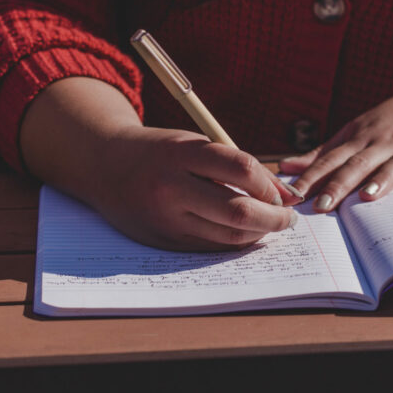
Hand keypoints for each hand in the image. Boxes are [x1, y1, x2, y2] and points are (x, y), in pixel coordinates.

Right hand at [88, 126, 301, 250]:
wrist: (104, 166)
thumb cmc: (160, 152)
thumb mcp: (194, 144)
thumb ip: (237, 166)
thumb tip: (285, 195)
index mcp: (180, 155)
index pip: (242, 169)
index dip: (270, 185)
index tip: (282, 193)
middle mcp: (171, 189)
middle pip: (238, 211)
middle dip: (273, 218)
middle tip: (288, 218)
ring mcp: (166, 219)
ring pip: (228, 236)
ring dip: (258, 234)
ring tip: (270, 224)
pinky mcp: (164, 241)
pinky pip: (211, 247)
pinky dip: (235, 242)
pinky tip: (245, 232)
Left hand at [279, 80, 392, 211]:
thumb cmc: (392, 124)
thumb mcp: (356, 131)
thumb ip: (323, 153)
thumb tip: (285, 168)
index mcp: (362, 137)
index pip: (333, 159)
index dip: (313, 177)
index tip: (294, 195)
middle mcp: (387, 141)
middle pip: (360, 164)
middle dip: (340, 184)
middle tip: (322, 206)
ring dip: (382, 180)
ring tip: (366, 196)